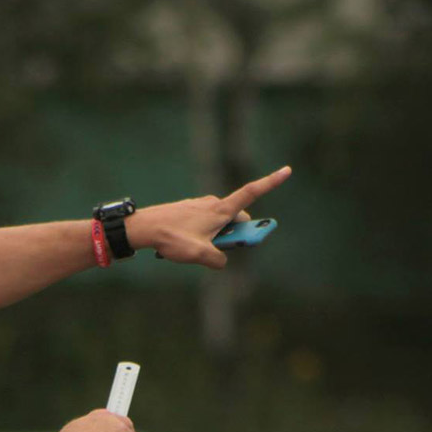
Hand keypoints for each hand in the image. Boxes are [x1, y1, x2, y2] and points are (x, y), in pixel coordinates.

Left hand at [125, 165, 290, 268]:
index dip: (271, 182)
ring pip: (218, 224)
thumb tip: (222, 261)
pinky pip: (203, 225)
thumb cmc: (172, 238)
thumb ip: (219, 260)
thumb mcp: (200, 255)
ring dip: (215, 238)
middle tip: (221, 249)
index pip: (252, 193)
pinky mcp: (188, 212)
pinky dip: (200, 237)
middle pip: (236, 218)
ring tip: (193, 249)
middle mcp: (212, 204)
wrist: (144, 227)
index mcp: (221, 210)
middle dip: (235, 234)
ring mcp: (199, 207)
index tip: (287, 170)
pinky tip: (182, 245)